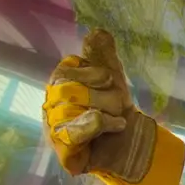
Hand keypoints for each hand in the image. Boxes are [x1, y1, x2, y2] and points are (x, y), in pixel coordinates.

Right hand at [42, 29, 184, 184]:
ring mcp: (53, 129)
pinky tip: (115, 125)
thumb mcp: (113, 79)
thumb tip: (97, 32)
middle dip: (103, 94)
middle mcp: (51, 105)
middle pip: (69, 88)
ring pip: (72, 109)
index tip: (109, 80)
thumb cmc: (117, 111)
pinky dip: (97, 125)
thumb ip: (103, 54)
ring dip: (105, 111)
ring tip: (118, 119)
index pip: (67, 68)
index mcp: (60, 84)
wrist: (134, 148)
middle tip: (119, 104)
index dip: (93, 72)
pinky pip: (73, 133)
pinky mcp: (63, 151)